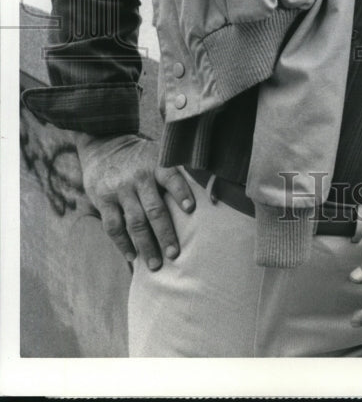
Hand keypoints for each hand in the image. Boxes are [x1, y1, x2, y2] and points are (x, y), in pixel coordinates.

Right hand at [76, 133, 194, 270]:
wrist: (105, 145)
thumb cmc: (142, 156)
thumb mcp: (159, 152)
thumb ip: (178, 167)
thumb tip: (210, 187)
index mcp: (156, 164)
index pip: (171, 177)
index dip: (181, 192)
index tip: (191, 209)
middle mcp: (138, 177)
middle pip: (154, 209)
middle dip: (165, 233)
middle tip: (174, 254)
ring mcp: (120, 190)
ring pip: (134, 222)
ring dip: (145, 245)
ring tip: (155, 264)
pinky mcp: (103, 200)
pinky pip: (113, 226)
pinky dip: (122, 243)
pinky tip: (132, 256)